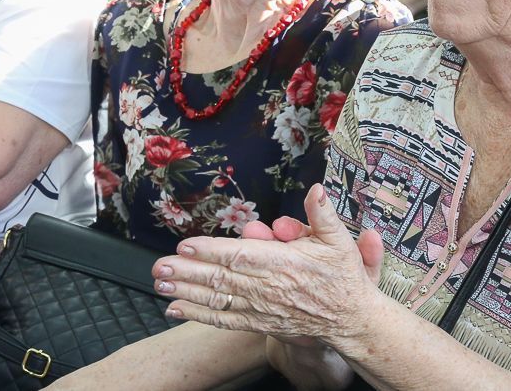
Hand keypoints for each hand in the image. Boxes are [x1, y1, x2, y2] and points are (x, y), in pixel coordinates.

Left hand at [152, 185, 384, 343]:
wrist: (351, 319)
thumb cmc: (343, 277)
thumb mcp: (339, 240)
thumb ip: (323, 214)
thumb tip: (316, 189)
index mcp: (284, 263)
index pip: (241, 255)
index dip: (212, 251)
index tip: (187, 245)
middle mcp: (269, 287)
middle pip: (221, 278)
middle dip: (188, 272)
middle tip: (160, 266)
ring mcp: (262, 307)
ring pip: (218, 299)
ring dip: (186, 291)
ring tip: (160, 284)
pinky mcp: (259, 321)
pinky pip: (224, 318)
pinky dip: (198, 315)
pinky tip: (175, 308)